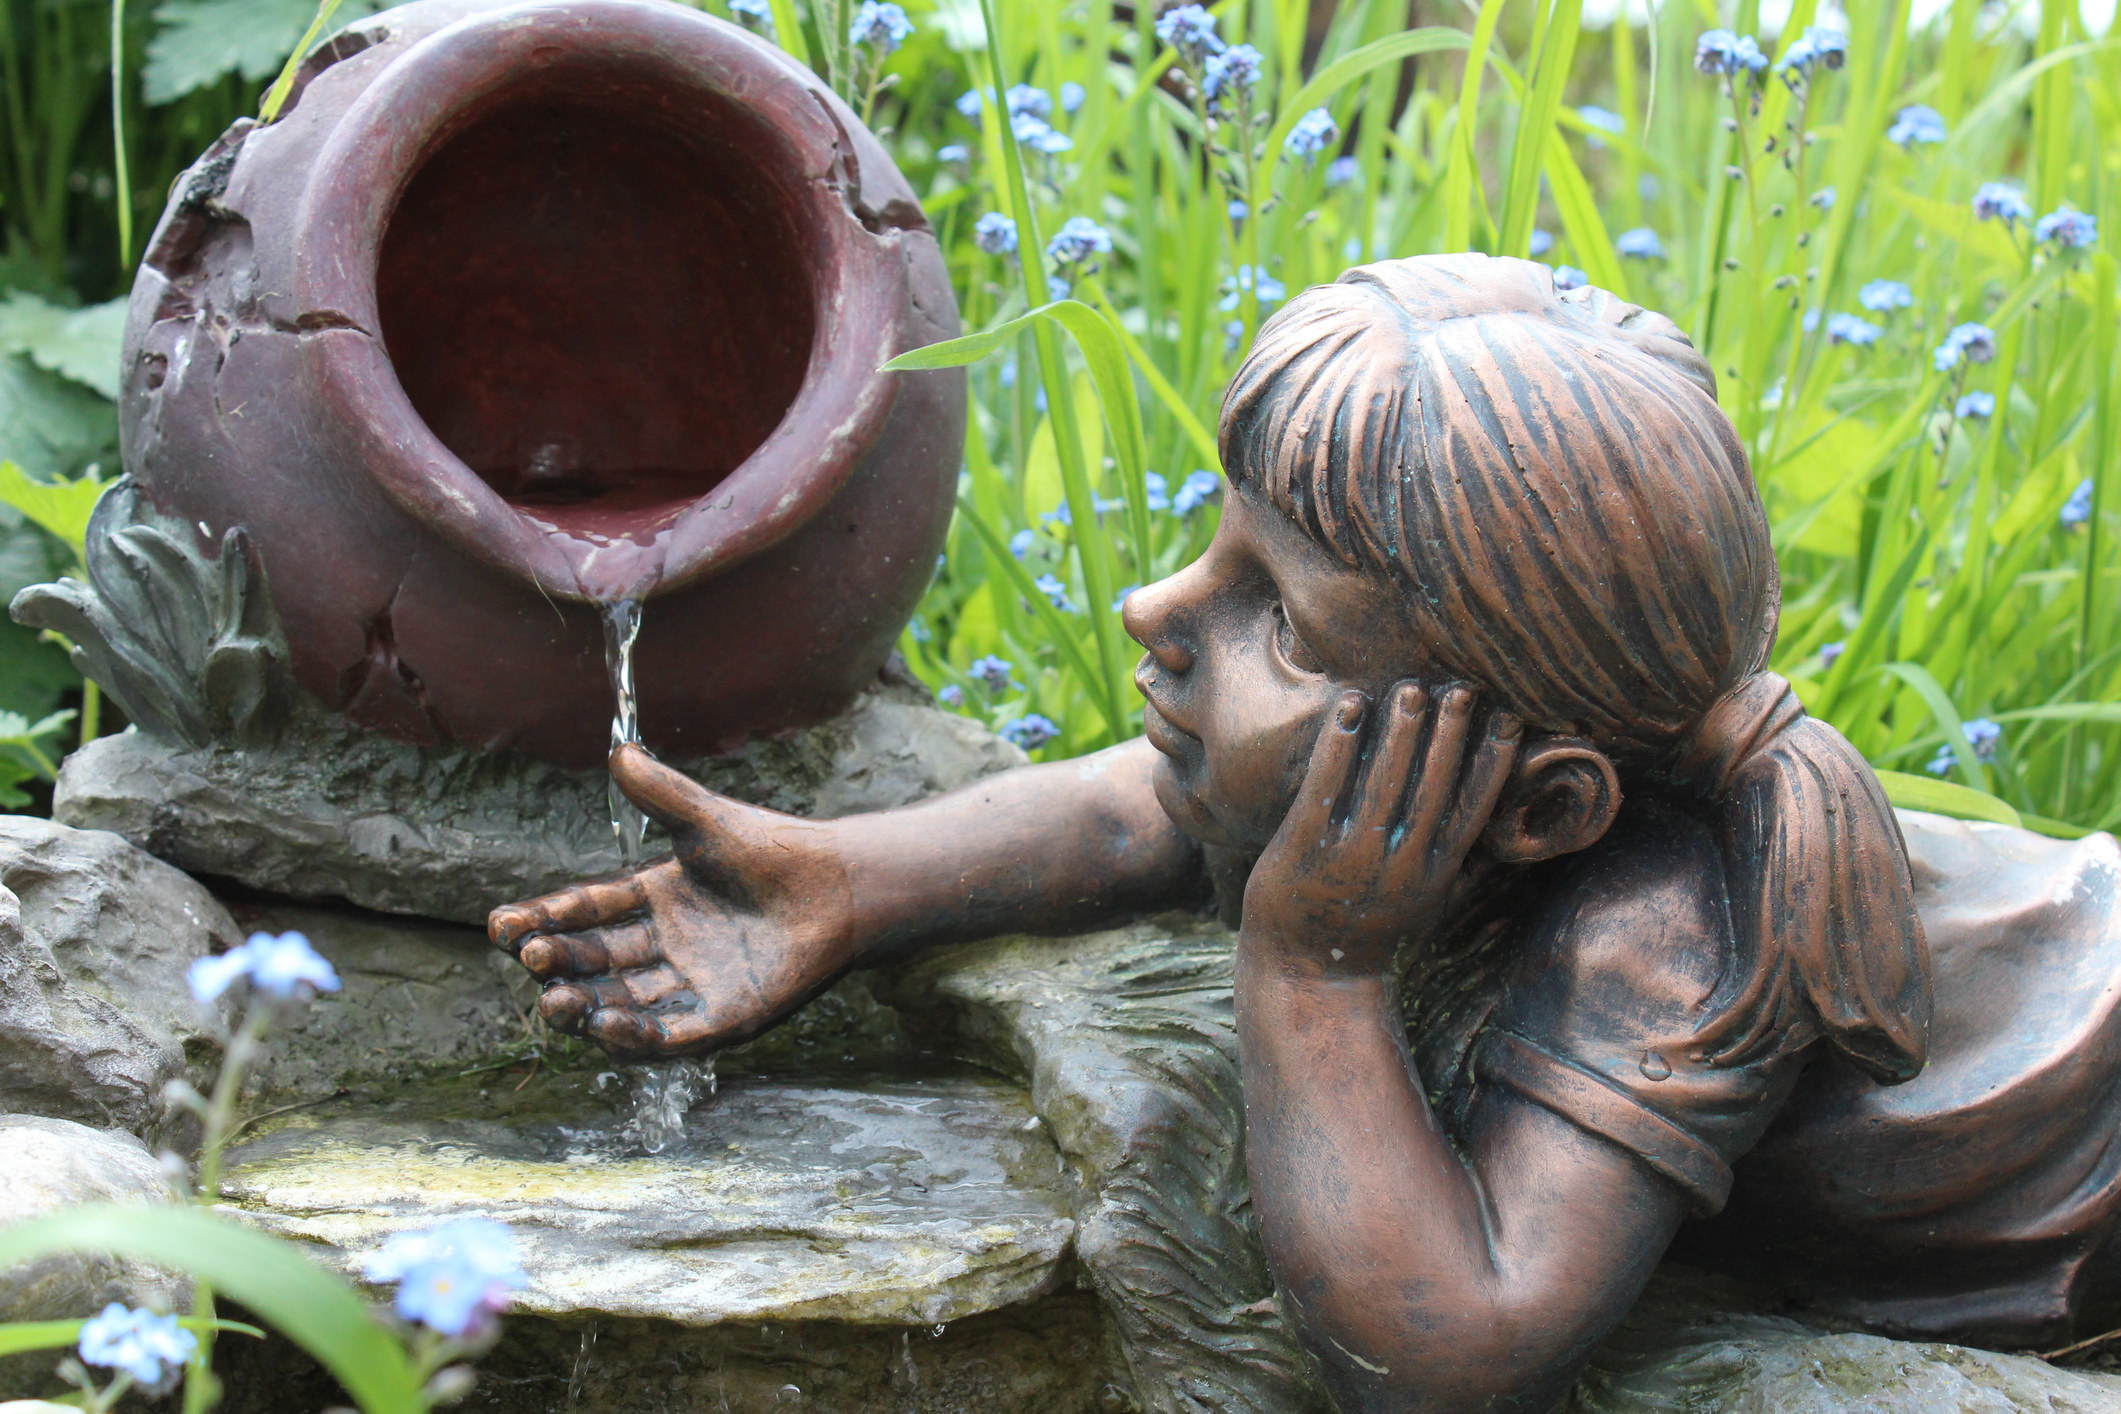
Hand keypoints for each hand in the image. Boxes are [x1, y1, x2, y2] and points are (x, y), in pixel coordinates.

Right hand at [488, 743, 859, 1058]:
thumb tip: (618, 751)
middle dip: (557, 964)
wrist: (839, 887)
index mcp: (652, 901)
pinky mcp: (722, 1020)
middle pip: (594, 964)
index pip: (585, 914)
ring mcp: (690, 987)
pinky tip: (606, 1025)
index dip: (543, 920)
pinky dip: (634, 1037)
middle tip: (529, 956)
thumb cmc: (775, 851)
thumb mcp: (707, 820)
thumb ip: (662, 793)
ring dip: (584, 1008)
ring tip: (554, 1001)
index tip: (502, 923)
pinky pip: (667, 1038)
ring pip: (620, 1006)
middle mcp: (664, 949)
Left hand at [1241, 682, 1521, 976]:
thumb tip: (1511, 825)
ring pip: (1384, 782)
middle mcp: (1400, 862)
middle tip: (1463, 686)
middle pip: (1433, 786)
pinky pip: (1327, 786)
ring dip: (1399, 730)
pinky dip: (1340, 744)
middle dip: (1449, 733)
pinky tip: (1349, 705)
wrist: (1309, 975)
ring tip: (1411, 686)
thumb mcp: (1431, 903)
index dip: (1491, 760)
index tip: (1509, 717)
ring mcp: (1352, 855)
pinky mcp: (1305, 847)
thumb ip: (1465, 864)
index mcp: (1435, 872)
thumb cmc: (1373, 931)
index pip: (1473, 807)